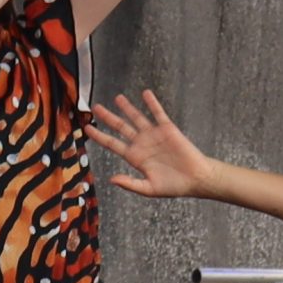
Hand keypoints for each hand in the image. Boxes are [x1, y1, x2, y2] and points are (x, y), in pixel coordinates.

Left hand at [88, 91, 214, 198]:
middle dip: (108, 117)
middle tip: (96, 107)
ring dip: (127, 107)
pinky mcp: (168, 129)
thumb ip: (131, 183)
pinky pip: (158, 113)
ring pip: (137, 118)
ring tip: (118, 98)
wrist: (196, 179)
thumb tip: (112, 179)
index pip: (112, 144)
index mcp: (135, 157)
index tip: (87, 128)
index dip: (99, 136)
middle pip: (121, 127)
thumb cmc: (174, 186)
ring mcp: (154, 135)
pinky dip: (152, 103)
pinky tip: (145, 93)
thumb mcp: (149, 189)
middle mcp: (142, 144)